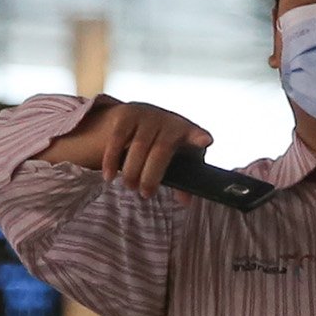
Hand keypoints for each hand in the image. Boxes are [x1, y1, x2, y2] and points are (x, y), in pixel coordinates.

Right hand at [47, 98, 213, 193]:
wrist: (139, 117)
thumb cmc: (162, 143)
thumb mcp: (174, 158)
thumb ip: (182, 179)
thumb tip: (185, 201)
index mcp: (185, 131)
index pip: (195, 133)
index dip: (199, 137)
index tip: (205, 142)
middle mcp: (168, 121)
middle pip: (161, 150)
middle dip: (152, 175)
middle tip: (145, 194)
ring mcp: (146, 115)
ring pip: (139, 146)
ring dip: (132, 171)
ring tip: (129, 185)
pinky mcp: (126, 115)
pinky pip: (117, 139)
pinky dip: (112, 160)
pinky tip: (110, 176)